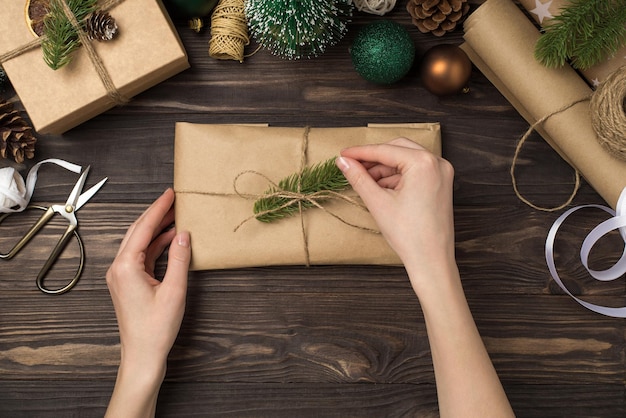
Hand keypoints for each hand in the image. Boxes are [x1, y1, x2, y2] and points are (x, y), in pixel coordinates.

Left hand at [105, 188, 190, 417]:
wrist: (142, 356)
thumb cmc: (156, 329)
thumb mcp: (174, 291)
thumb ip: (179, 258)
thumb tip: (183, 234)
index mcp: (126, 266)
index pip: (143, 228)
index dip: (158, 209)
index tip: (171, 193)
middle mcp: (118, 268)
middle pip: (137, 231)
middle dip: (155, 214)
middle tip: (173, 199)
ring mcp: (121, 276)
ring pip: (138, 242)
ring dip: (156, 228)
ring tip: (175, 214)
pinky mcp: (127, 283)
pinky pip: (141, 256)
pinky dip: (155, 245)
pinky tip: (169, 239)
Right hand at [337, 138, 454, 272]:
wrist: (431, 260)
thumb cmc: (410, 235)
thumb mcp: (378, 202)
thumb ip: (358, 177)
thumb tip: (343, 161)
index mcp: (423, 163)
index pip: (385, 150)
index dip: (360, 152)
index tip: (343, 154)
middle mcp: (437, 163)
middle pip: (397, 149)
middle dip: (374, 158)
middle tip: (352, 165)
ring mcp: (441, 173)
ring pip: (406, 159)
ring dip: (384, 168)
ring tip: (364, 180)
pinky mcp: (441, 184)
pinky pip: (415, 171)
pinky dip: (397, 176)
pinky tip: (381, 187)